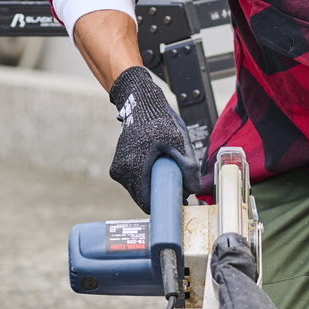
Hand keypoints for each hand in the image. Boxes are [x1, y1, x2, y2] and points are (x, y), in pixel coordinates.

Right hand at [107, 66, 199, 212]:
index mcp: (134, 168)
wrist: (141, 104)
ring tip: (164, 170)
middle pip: (143, 199)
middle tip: (175, 183)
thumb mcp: (179, 142)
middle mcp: (121, 172)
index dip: (164, 204)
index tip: (176, 198)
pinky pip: (133, 182)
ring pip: (138, 191)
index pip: (148, 203)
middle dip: (159, 195)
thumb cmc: (159, 120)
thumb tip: (192, 191)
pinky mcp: (117, 167)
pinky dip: (144, 179)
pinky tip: (153, 165)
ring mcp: (118, 170)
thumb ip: (188, 167)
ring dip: (151, 187)